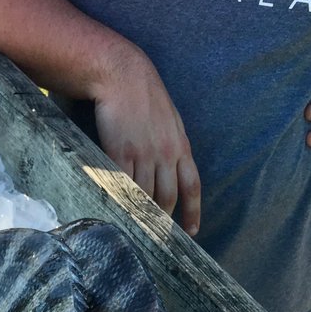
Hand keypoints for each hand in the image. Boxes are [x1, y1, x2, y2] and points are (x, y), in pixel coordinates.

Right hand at [91, 42, 200, 236]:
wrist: (121, 75)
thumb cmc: (143, 96)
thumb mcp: (169, 119)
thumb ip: (172, 145)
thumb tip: (171, 169)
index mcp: (180, 145)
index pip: (192, 186)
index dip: (193, 212)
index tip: (191, 233)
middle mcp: (165, 153)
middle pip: (166, 198)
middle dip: (162, 220)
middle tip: (156, 237)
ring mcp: (142, 155)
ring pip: (144, 196)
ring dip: (140, 214)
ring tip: (134, 229)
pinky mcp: (119, 153)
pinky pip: (122, 185)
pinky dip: (121, 201)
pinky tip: (117, 211)